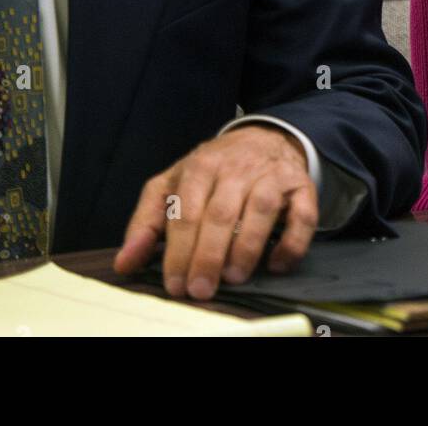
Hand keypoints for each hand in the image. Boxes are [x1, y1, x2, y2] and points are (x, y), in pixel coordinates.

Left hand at [113, 125, 317, 299]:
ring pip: (260, 210)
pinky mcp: (301, 186)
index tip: (175, 284)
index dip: (179, 251)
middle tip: (201, 289)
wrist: (263, 137)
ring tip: (233, 277)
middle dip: (208, 256)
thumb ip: (147, 222)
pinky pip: (302, 215)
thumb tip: (124, 262)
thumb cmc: (213, 171)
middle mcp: (236, 168)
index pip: (186, 211)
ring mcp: (271, 175)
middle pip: (221, 213)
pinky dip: (292, 242)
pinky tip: (276, 264)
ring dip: (246, 247)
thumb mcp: (172, 185)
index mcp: (200, 166)